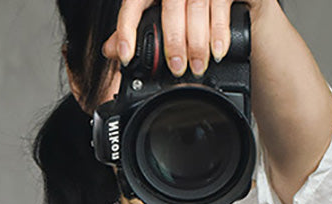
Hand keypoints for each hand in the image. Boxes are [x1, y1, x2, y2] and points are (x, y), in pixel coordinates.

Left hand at [103, 0, 269, 78]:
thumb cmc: (189, 7)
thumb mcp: (162, 14)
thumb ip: (137, 28)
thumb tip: (110, 50)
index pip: (134, 4)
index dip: (127, 31)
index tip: (126, 57)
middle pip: (169, 6)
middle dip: (174, 42)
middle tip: (178, 69)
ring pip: (196, 8)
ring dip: (198, 42)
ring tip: (198, 68)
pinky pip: (221, 6)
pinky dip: (219, 32)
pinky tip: (217, 51)